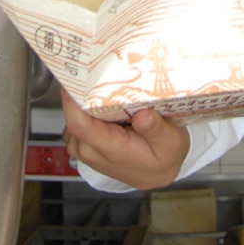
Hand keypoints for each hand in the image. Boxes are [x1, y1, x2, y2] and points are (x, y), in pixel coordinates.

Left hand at [60, 89, 191, 191]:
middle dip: (82, 91)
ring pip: (72, 115)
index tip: (77, 76)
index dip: (72, 99)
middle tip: (98, 70)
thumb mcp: (171, 143)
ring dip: (83, 99)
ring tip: (104, 85)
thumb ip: (157, 129)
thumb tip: (144, 116)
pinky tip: (102, 99)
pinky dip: (84, 107)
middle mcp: (91, 150)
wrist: (156, 174)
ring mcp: (83, 148)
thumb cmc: (163, 158)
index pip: (79, 124)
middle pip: (73, 115)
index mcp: (111, 149)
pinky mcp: (82, 143)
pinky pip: (75, 119)